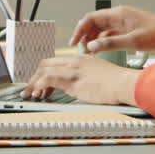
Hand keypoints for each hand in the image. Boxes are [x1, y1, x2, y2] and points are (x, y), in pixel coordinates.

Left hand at [23, 55, 140, 104]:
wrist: (124, 83)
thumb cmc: (117, 83)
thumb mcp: (98, 77)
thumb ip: (85, 80)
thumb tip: (75, 89)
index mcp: (82, 59)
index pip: (56, 62)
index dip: (44, 72)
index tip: (40, 83)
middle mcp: (75, 61)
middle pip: (46, 64)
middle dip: (35, 76)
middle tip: (31, 88)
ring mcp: (72, 69)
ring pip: (44, 70)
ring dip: (34, 83)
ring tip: (30, 94)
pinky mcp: (72, 79)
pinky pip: (48, 79)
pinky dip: (39, 86)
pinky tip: (37, 94)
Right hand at [70, 6, 154, 62]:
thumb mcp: (133, 41)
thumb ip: (110, 43)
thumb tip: (90, 46)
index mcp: (119, 13)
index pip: (91, 17)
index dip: (79, 29)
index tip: (74, 43)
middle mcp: (120, 16)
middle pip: (94, 23)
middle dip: (85, 35)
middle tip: (81, 51)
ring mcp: (125, 24)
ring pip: (102, 30)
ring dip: (93, 39)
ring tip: (89, 53)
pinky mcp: (130, 32)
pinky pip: (111, 35)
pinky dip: (103, 42)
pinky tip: (101, 51)